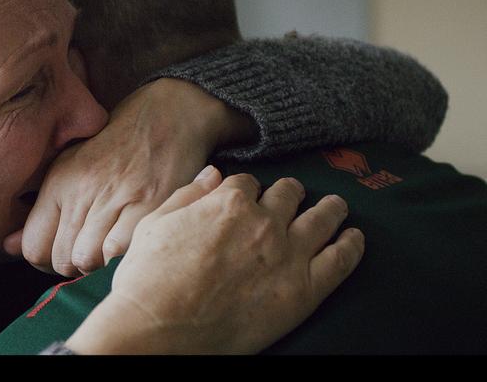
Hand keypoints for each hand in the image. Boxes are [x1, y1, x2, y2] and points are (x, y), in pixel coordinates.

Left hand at [6, 78, 256, 275]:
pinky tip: (127, 243)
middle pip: (61, 259)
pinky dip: (121, 257)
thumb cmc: (114, 146)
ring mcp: (115, 198)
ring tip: (107, 248)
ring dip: (97, 264)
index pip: (33, 246)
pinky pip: (120, 252)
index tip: (60, 255)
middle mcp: (82, 190)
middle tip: (87, 252)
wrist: (166, 115)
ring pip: (88, 260)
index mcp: (59, 182)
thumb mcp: (70, 166)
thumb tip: (8, 246)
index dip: (44, 262)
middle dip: (72, 265)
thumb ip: (41, 210)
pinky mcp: (148, 204)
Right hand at [65, 166, 364, 353]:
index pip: (247, 183)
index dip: (247, 190)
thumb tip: (212, 174)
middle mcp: (263, 222)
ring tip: (337, 206)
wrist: (159, 328)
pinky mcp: (304, 290)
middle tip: (293, 197)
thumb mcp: (154, 223)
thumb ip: (188, 195)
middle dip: (289, 193)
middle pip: (288, 194)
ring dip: (331, 209)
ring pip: (322, 219)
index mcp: (227, 202)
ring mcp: (288, 255)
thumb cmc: (148, 279)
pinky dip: (352, 245)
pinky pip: (340, 260)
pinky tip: (354, 238)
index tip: (247, 198)